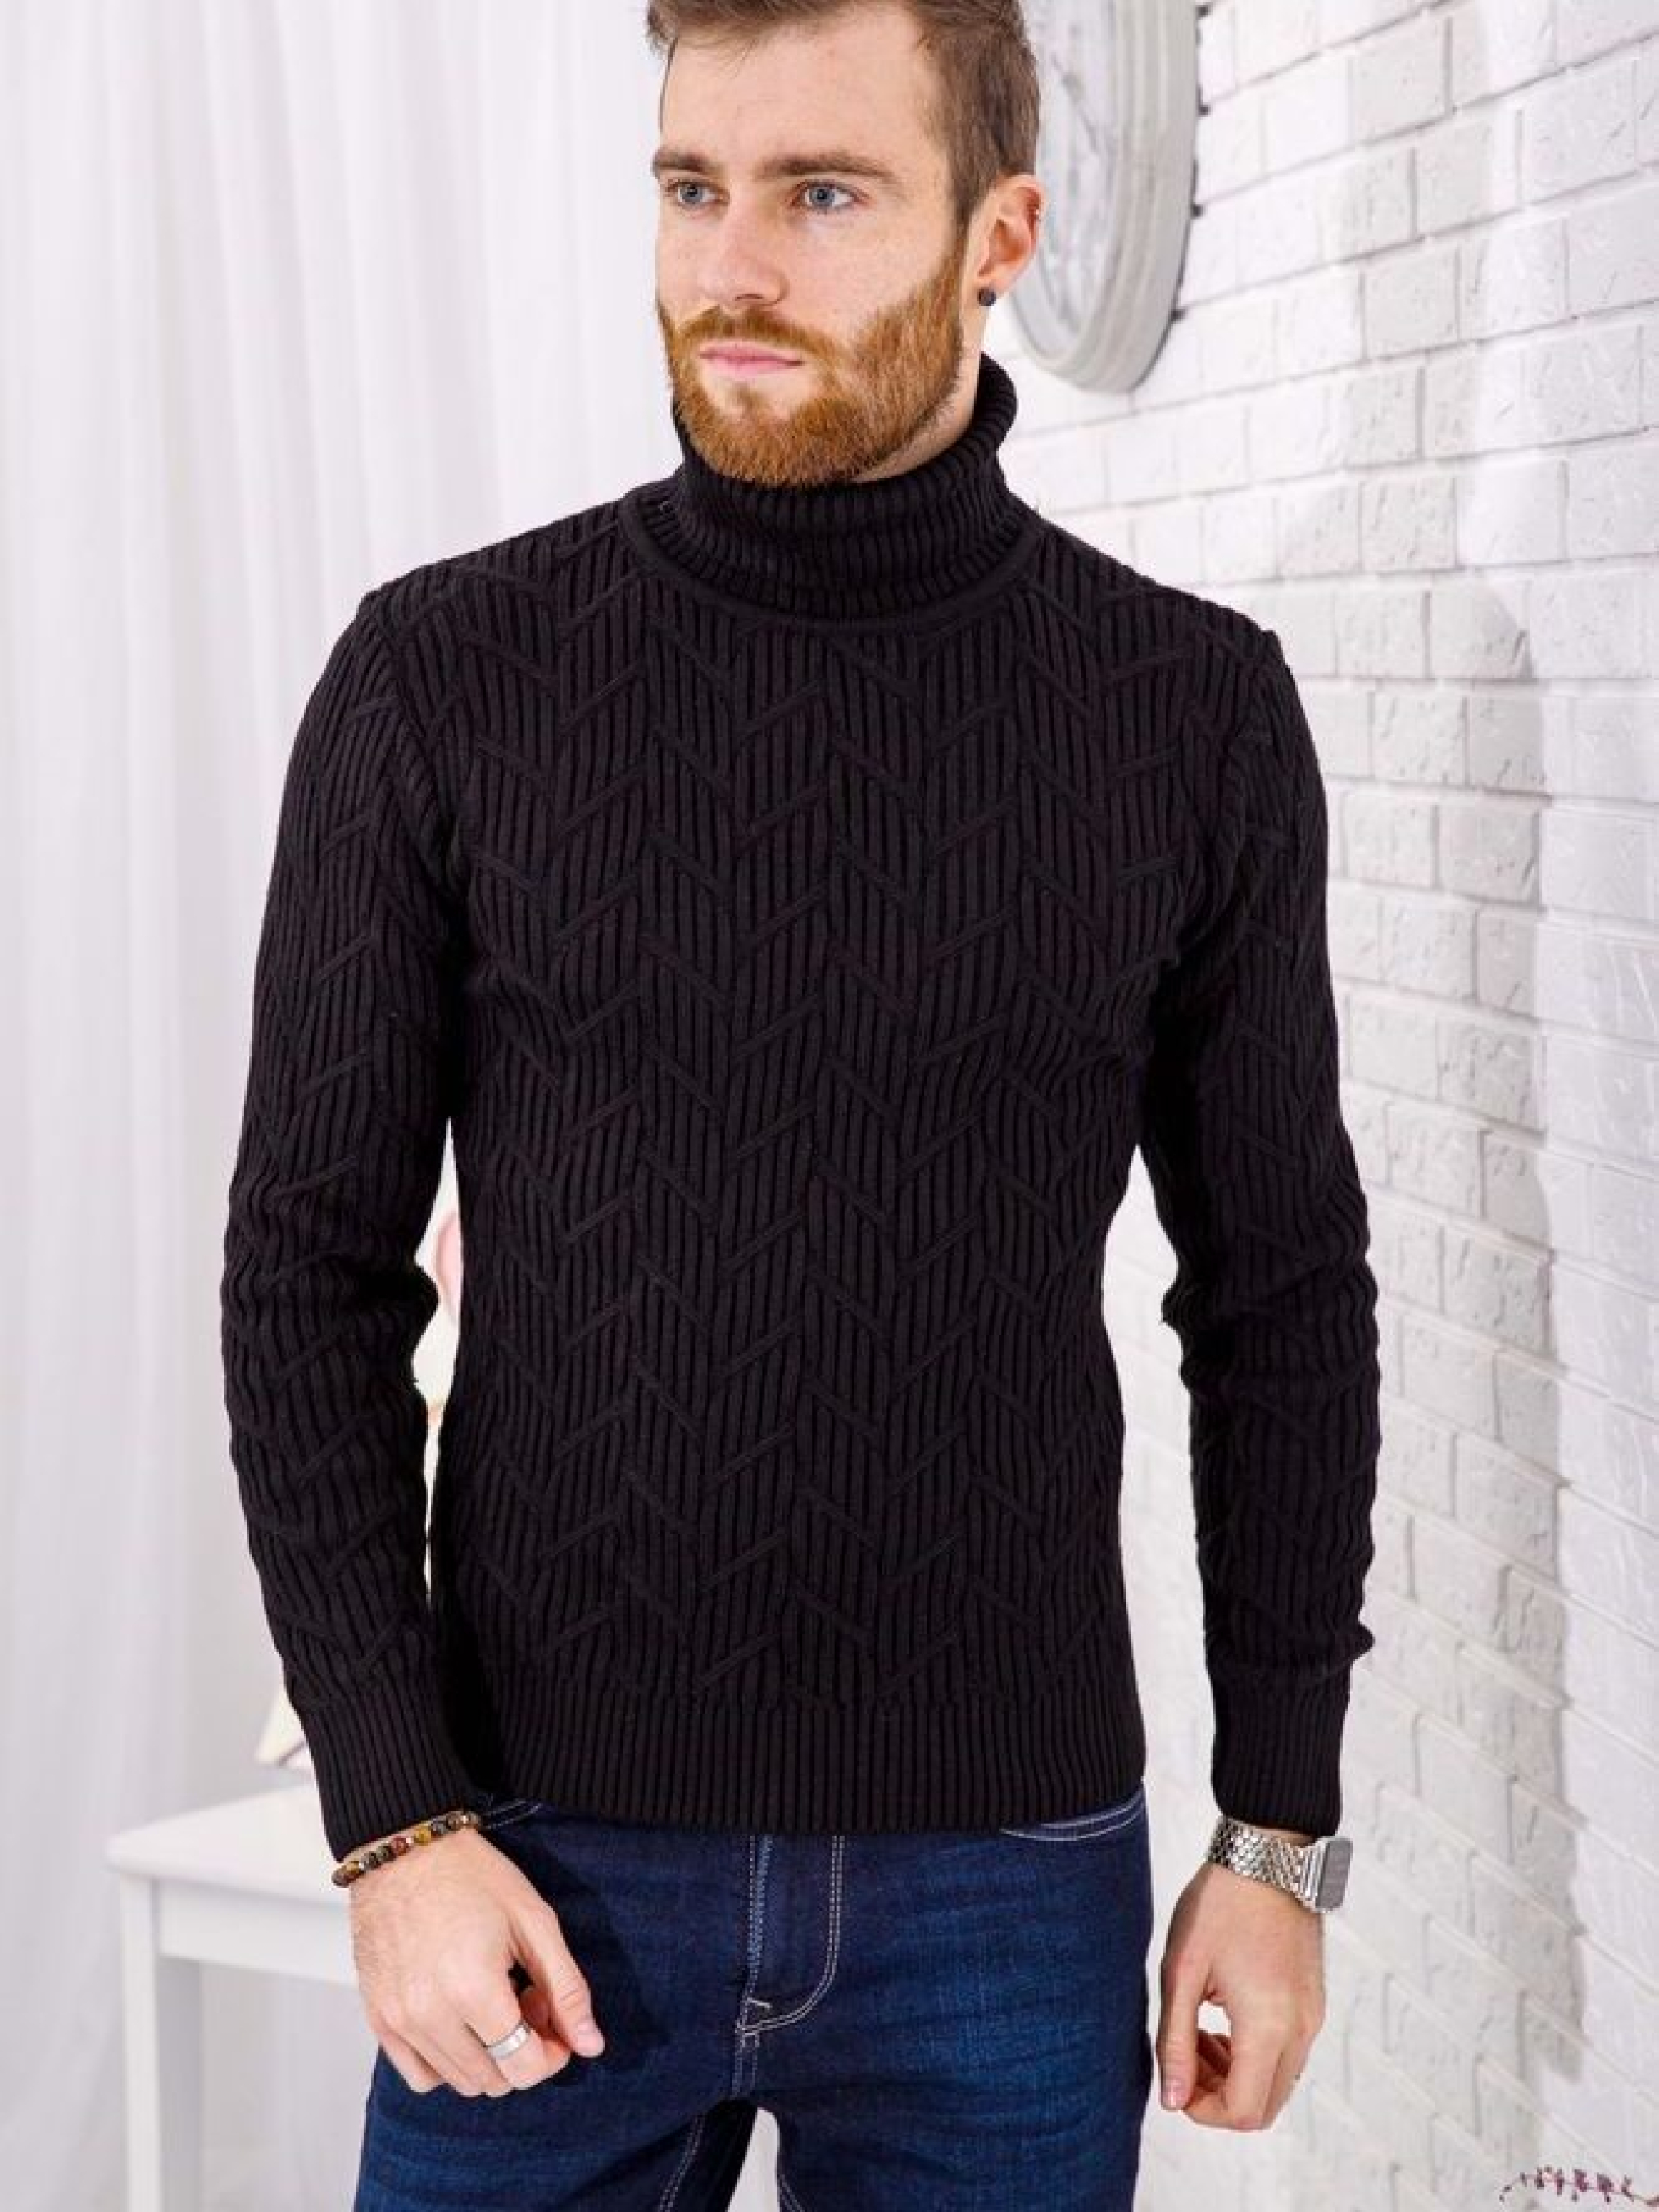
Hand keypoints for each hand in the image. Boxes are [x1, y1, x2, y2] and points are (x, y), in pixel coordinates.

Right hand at [349, 1827, 605, 2095]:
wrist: (404, 1851)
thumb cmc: (470, 1875)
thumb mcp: (534, 1921)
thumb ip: (566, 1988)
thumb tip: (590, 2044)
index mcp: (473, 1989)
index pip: (523, 2068)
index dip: (551, 2054)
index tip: (553, 2021)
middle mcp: (429, 2015)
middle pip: (493, 2081)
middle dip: (522, 2052)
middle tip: (527, 2001)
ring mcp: (398, 2021)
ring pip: (459, 2082)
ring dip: (488, 2058)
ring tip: (494, 2004)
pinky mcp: (377, 2019)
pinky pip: (419, 2075)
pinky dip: (447, 2063)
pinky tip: (461, 2022)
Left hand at [1154, 1832, 1325, 2130]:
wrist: (1268, 1855)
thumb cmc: (1220, 1903)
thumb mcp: (1182, 1970)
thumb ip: (1175, 2041)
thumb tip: (1172, 2100)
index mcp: (1268, 2025)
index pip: (1243, 2112)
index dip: (1203, 2111)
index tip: (1176, 2078)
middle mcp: (1301, 2030)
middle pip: (1263, 2108)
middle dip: (1218, 2097)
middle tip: (1186, 2053)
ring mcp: (1312, 2017)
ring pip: (1277, 2083)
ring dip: (1236, 2076)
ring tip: (1199, 2032)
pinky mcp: (1313, 2002)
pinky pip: (1287, 2054)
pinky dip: (1255, 2054)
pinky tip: (1223, 2015)